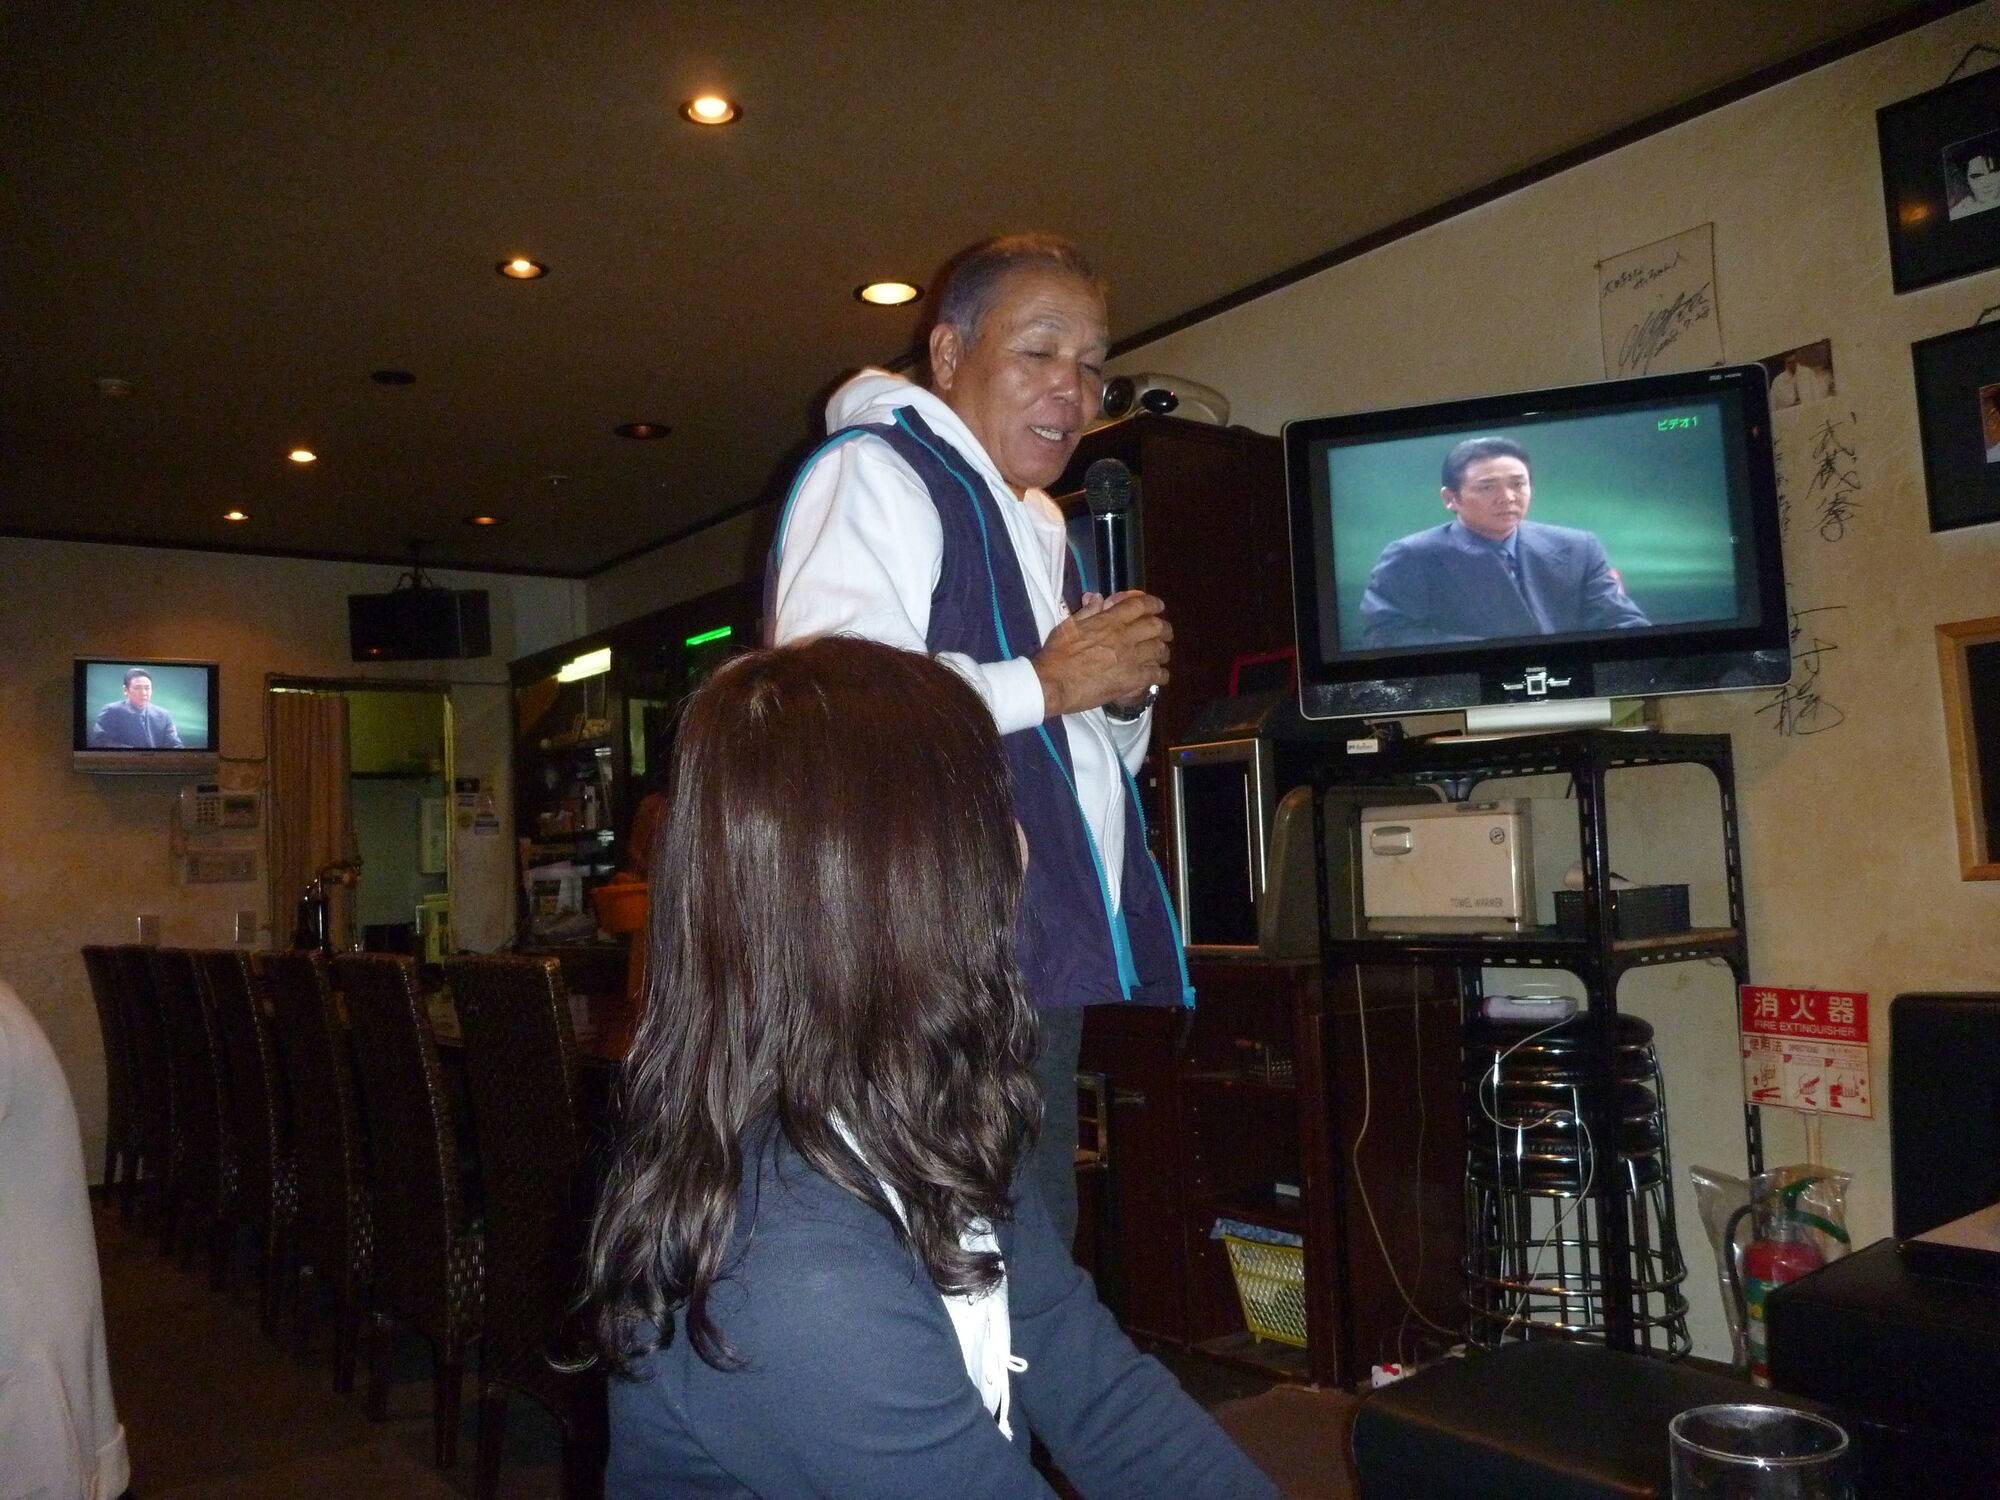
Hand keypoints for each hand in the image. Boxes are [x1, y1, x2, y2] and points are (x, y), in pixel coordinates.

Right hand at [1032, 590, 1170, 717]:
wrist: (1053, 683)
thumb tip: (1098, 597)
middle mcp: (1124, 637)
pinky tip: (1160, 676)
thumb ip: (1087, 611)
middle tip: (1165, 632)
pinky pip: (1156, 675)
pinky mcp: (1131, 680)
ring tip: (1162, 654)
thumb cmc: (1056, 654)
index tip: (1158, 606)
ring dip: (1163, 651)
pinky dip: (1161, 675)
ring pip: (1160, 650)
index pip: (1139, 605)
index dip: (1153, 603)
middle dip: (1164, 628)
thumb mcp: (1068, 626)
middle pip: (1156, 626)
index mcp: (1108, 621)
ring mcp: (1130, 659)